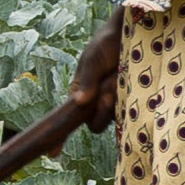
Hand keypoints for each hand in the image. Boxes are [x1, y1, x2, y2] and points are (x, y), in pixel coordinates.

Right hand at [68, 8, 123, 132]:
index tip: (51, 153)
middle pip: (95, 122)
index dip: (59, 137)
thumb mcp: (93, 59)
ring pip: (112, 117)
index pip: (66, 119)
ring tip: (119, 78)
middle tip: (108, 88)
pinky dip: (129, 103)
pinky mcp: (131, 100)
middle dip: (102, 110)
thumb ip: (87, 80)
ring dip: (116, 101)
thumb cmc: (106, 43)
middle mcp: (95, 101)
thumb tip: (79, 102)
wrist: (132, 32)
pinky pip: (128, 112)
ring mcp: (114, 102)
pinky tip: (130, 86)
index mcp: (79, 93)